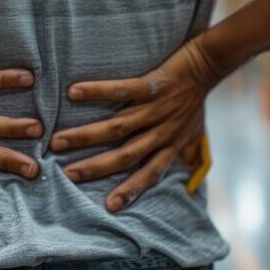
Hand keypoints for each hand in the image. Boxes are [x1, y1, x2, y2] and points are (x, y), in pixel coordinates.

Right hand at [51, 39, 225, 211]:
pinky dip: (98, 91)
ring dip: (87, 135)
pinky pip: (123, 89)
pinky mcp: (153, 84)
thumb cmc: (196, 99)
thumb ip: (182, 152)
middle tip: (67, 174)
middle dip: (96, 166)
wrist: (210, 62)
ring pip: (118, 127)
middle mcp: (163, 131)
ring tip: (58, 140)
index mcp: (171, 144)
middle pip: (126, 155)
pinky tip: (74, 93)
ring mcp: (157, 108)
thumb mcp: (194, 132)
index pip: (150, 173)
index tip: (108, 206)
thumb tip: (179, 179)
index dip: (131, 190)